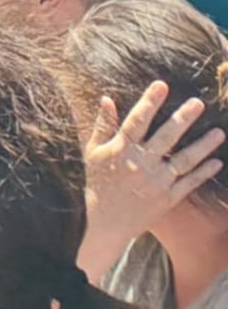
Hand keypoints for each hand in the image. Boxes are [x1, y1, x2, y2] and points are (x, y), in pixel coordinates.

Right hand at [81, 83, 224, 270]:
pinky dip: (203, 173)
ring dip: (203, 146)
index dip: (149, 102)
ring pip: (184, 161)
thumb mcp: (93, 152)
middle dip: (183, 119)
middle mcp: (141, 164)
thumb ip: (102, 125)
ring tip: (219, 132)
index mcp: (121, 150)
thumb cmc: (97, 183)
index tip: (161, 85)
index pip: (137, 121)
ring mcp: (157, 182)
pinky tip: (216, 161)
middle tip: (199, 103)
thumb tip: (107, 99)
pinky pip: (189, 183)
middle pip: (166, 138)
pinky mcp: (168, 198)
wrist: (106, 223)